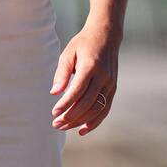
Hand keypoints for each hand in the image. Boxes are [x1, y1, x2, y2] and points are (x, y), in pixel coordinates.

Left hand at [50, 18, 119, 135]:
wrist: (106, 37)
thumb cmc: (82, 45)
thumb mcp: (68, 54)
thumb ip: (61, 74)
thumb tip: (54, 94)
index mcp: (90, 67)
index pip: (77, 91)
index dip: (66, 104)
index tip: (53, 113)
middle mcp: (103, 77)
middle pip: (87, 103)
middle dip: (71, 116)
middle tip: (55, 124)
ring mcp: (110, 84)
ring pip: (97, 109)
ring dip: (81, 121)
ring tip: (64, 127)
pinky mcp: (113, 88)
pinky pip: (105, 108)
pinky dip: (95, 121)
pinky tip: (82, 129)